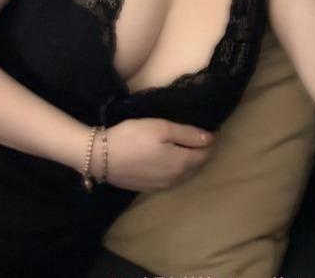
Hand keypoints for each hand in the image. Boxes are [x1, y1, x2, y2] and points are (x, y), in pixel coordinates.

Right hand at [93, 118, 216, 191]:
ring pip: (185, 174)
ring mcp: (162, 186)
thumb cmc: (133, 136)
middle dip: (203, 152)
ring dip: (191, 162)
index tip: (213, 129)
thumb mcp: (161, 128)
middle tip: (203, 137)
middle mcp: (176, 178)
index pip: (206, 153)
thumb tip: (211, 138)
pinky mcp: (150, 188)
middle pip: (197, 165)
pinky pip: (173, 179)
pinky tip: (173, 161)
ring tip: (190, 147)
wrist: (101, 157)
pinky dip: (179, 169)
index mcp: (182, 163)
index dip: (211, 141)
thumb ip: (188, 134)